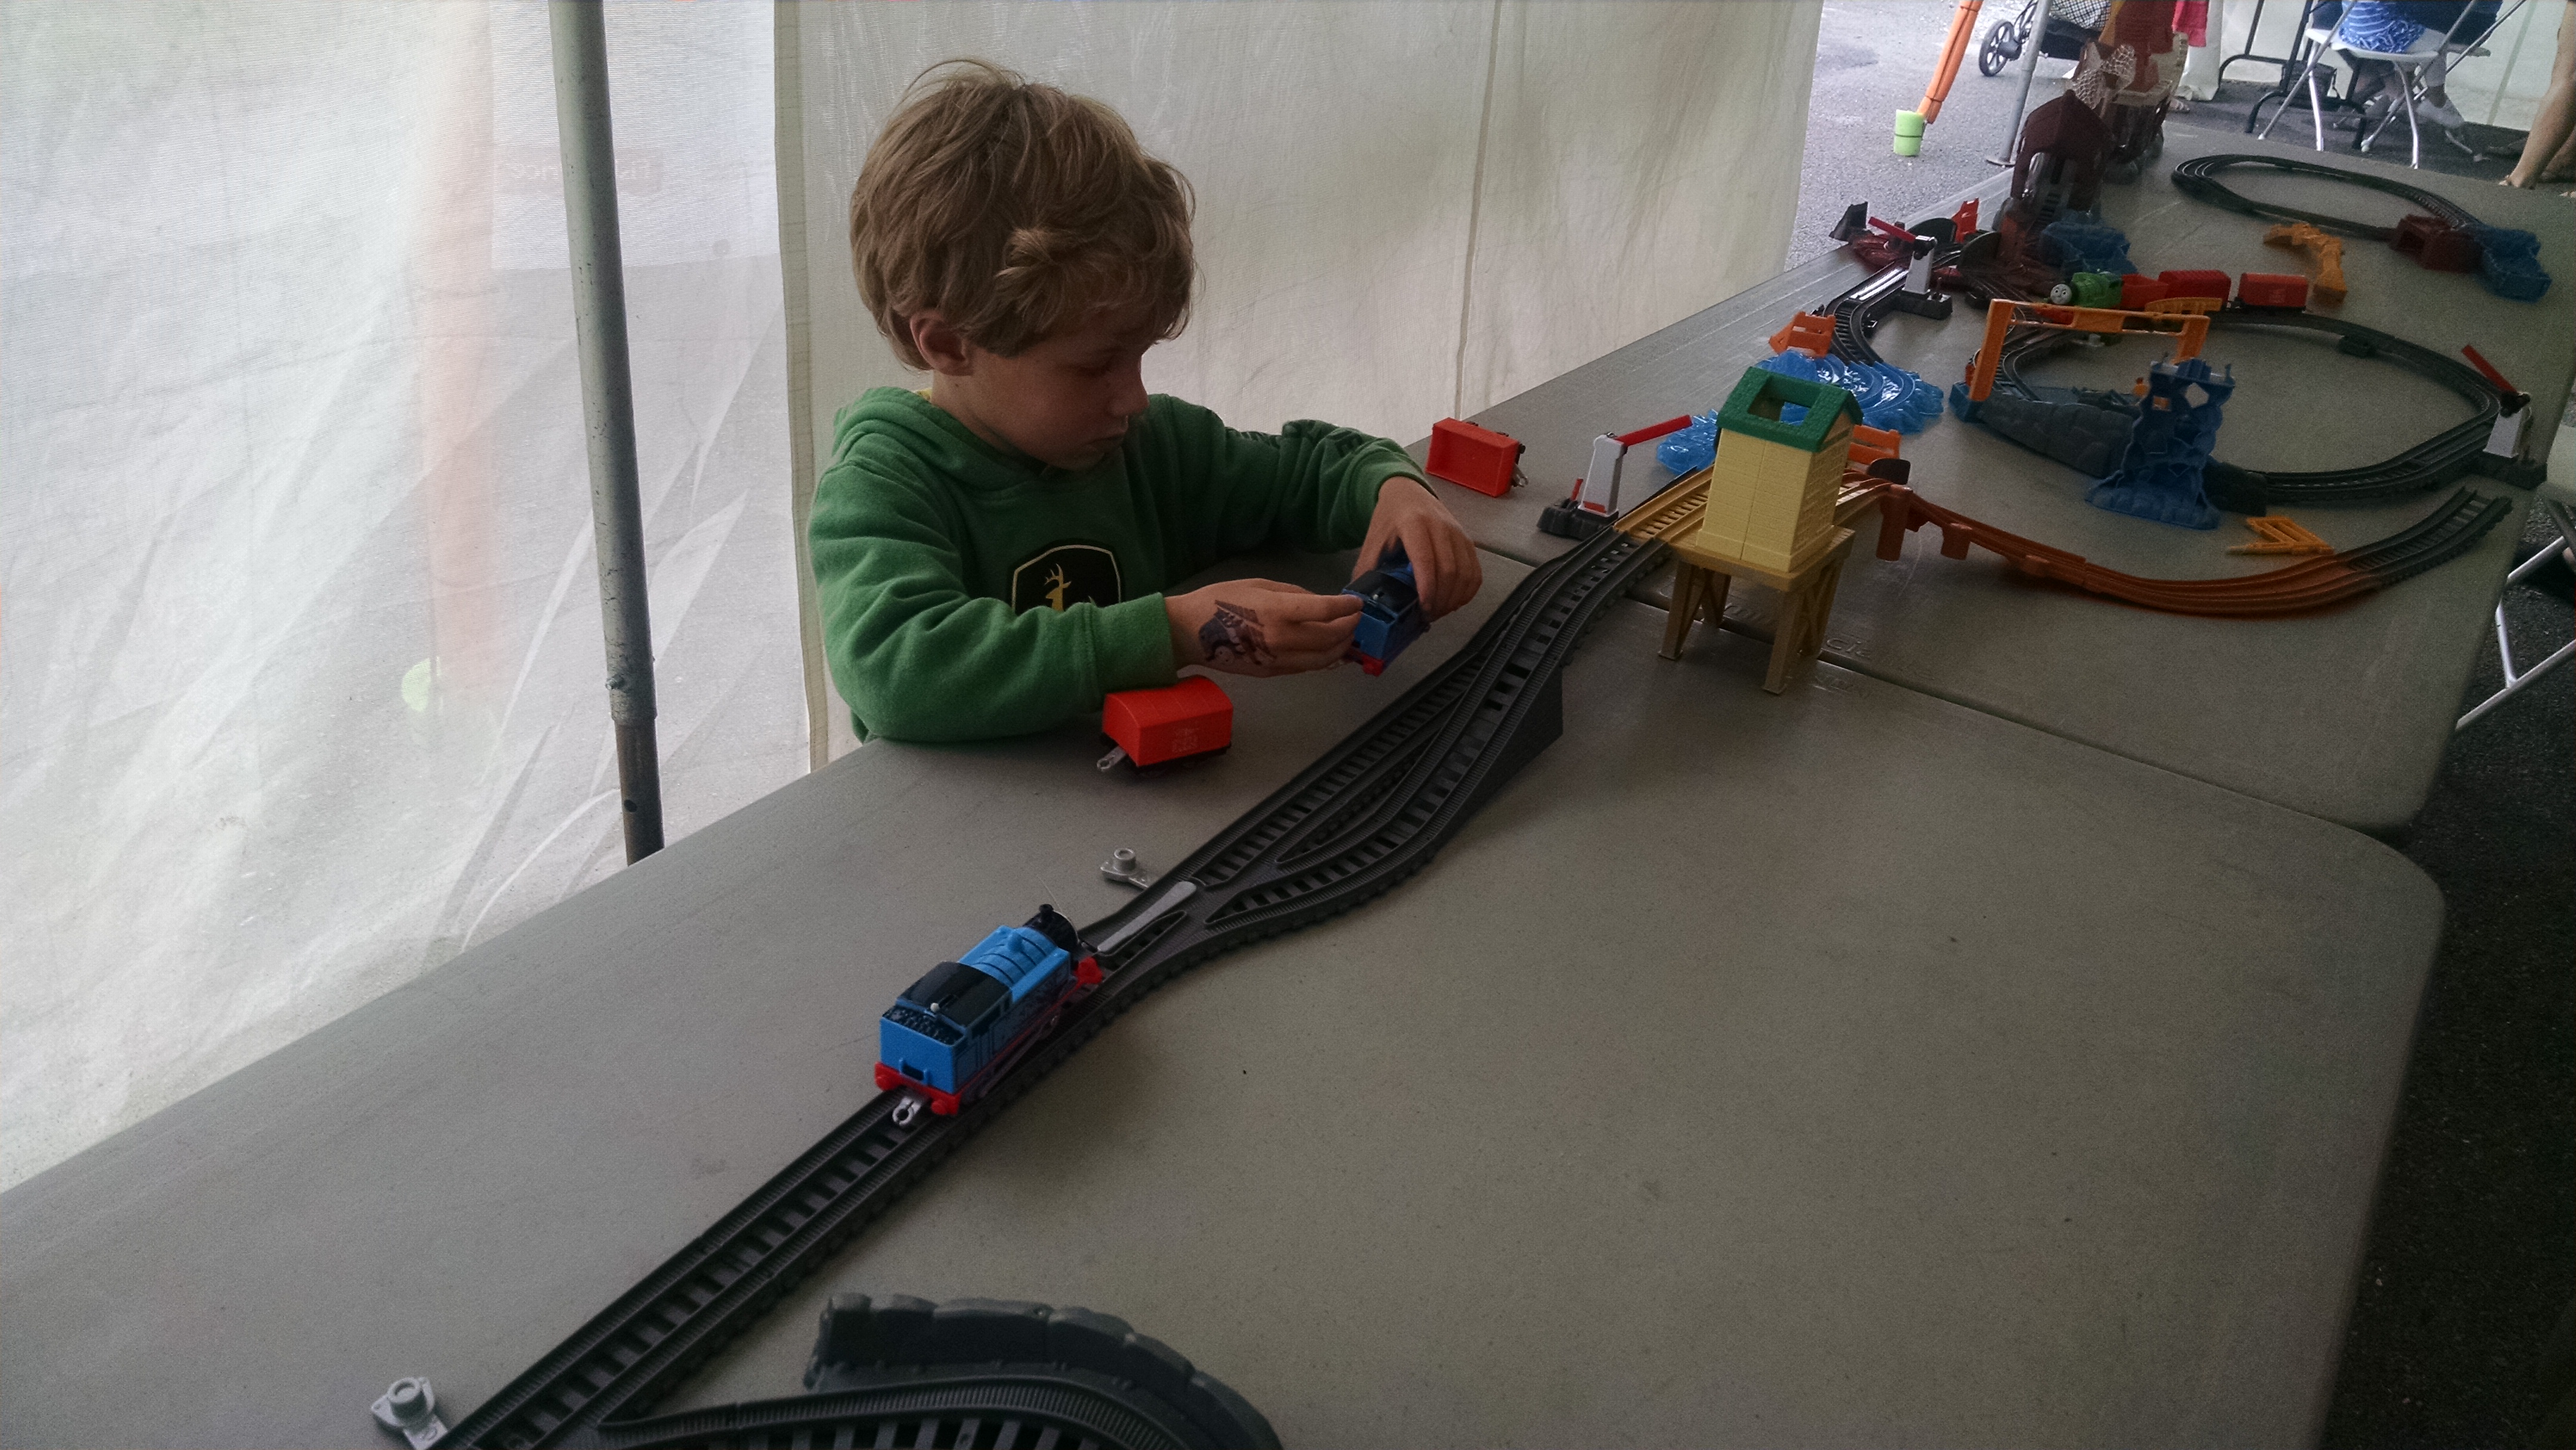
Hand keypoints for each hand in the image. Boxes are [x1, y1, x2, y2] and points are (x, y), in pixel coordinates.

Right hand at [1165, 579, 1361, 676]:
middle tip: (1356, 619)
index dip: (1347, 607)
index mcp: (1278, 610)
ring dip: (1341, 648)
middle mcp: (1282, 638)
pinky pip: (1306, 667)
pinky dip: (1323, 659)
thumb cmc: (1219, 601)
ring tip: (1347, 636)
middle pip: (1331, 638)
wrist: (1189, 633)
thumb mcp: (1259, 584)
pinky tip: (1327, 650)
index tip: (1357, 603)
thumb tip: (1320, 602)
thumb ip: (1294, 593)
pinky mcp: (1272, 672)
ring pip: (1323, 659)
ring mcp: (1278, 659)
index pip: (1326, 610)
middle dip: (1349, 628)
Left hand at [1355, 476, 1481, 617]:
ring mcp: (1457, 532)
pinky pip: (1475, 571)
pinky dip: (1467, 591)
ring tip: (1439, 610)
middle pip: (1450, 571)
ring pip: (1466, 573)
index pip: (1427, 561)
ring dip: (1454, 598)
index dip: (1427, 589)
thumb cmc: (1390, 516)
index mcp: (1414, 524)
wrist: (1406, 492)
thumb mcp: (1373, 539)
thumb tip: (1360, 599)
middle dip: (1440, 600)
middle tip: (1428, 614)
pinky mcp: (1467, 540)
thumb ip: (1366, 569)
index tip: (1422, 608)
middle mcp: (1441, 526)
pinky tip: (1454, 600)